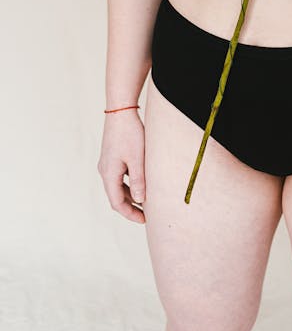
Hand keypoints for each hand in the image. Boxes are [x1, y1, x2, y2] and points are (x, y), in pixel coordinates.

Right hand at [98, 109, 145, 223]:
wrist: (120, 110)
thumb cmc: (130, 133)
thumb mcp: (137, 159)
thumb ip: (139, 181)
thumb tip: (140, 200)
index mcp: (109, 174)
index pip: (117, 203)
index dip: (130, 214)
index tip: (145, 220)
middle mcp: (105, 171)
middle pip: (116, 196)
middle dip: (131, 207)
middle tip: (147, 214)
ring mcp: (107, 163)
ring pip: (117, 186)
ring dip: (130, 195)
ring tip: (146, 200)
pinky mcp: (112, 155)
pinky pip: (119, 176)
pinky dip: (129, 183)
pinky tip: (141, 182)